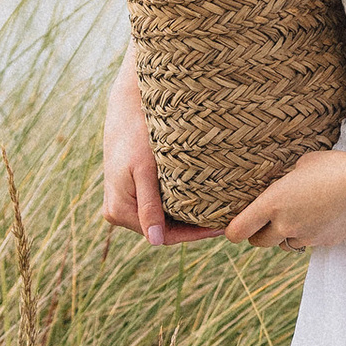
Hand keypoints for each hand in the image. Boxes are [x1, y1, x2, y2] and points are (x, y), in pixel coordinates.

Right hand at [102, 56, 214, 246]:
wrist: (127, 104)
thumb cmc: (135, 133)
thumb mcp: (144, 170)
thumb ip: (149, 206)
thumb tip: (154, 241)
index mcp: (118, 211)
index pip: (164, 236)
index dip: (194, 234)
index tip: (222, 227)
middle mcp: (118, 211)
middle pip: (165, 229)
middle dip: (194, 225)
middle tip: (227, 219)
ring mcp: (125, 200)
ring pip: (164, 217)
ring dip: (188, 215)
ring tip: (219, 209)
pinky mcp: (132, 189)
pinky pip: (160, 203)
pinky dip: (180, 202)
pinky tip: (203, 197)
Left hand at [225, 149, 345, 251]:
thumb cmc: (333, 167)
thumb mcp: (302, 164)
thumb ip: (286, 180)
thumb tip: (284, 185)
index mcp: (272, 203)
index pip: (238, 231)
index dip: (232, 232)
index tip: (234, 228)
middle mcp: (285, 225)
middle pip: (258, 242)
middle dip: (259, 233)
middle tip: (266, 221)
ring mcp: (305, 237)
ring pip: (284, 244)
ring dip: (285, 235)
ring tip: (299, 215)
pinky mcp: (323, 242)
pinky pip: (307, 242)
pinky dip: (308, 234)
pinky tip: (320, 217)